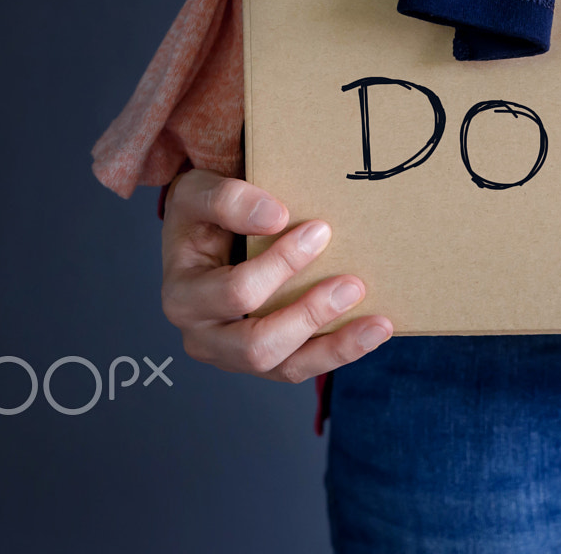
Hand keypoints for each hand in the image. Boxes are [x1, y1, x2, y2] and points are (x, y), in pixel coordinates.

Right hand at [160, 169, 391, 382]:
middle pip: (256, 345)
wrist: (205, 235)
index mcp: (183, 297)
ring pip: (284, 368)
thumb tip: (276, 217)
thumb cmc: (203, 215)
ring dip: (334, 347)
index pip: (236, 292)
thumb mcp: (197, 193)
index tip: (321, 230)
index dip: (281, 264)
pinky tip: (373, 333)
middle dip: (309, 315)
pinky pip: (302, 368)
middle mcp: (202, 336)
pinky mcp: (264, 361)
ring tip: (377, 324)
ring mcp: (233, 355)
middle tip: (353, 284)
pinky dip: (339, 353)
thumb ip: (227, 199)